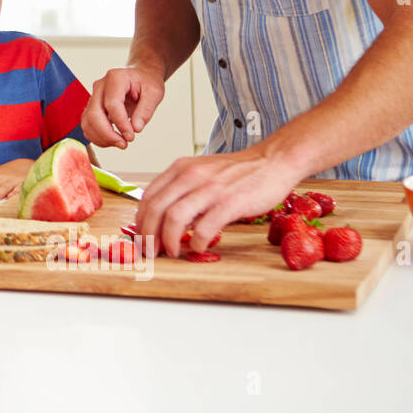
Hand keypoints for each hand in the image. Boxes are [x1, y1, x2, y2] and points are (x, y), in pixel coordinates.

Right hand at [82, 65, 165, 148]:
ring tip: (120, 143)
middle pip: (94, 114)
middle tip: (124, 144)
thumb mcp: (154, 93)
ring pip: (87, 122)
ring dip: (101, 138)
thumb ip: (146, 110)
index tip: (131, 136)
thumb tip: (136, 129)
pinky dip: (97, 137)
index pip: (112, 104)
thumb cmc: (147, 83)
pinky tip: (112, 140)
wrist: (140, 76)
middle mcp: (100, 86)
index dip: (121, 123)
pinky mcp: (91, 107)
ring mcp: (93, 96)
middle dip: (107, 134)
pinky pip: (88, 125)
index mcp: (115, 78)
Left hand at [135, 148, 301, 256]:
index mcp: (181, 168)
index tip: (142, 236)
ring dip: (168, 240)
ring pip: (174, 218)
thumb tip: (165, 219)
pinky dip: (196, 242)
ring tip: (171, 251)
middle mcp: (191, 176)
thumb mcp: (202, 173)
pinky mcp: (230, 203)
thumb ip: (183, 191)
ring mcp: (210, 189)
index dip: (140, 220)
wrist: (272, 161)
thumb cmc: (237, 172)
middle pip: (156, 209)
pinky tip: (198, 247)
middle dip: (148, 234)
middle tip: (151, 250)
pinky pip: (204, 228)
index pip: (149, 196)